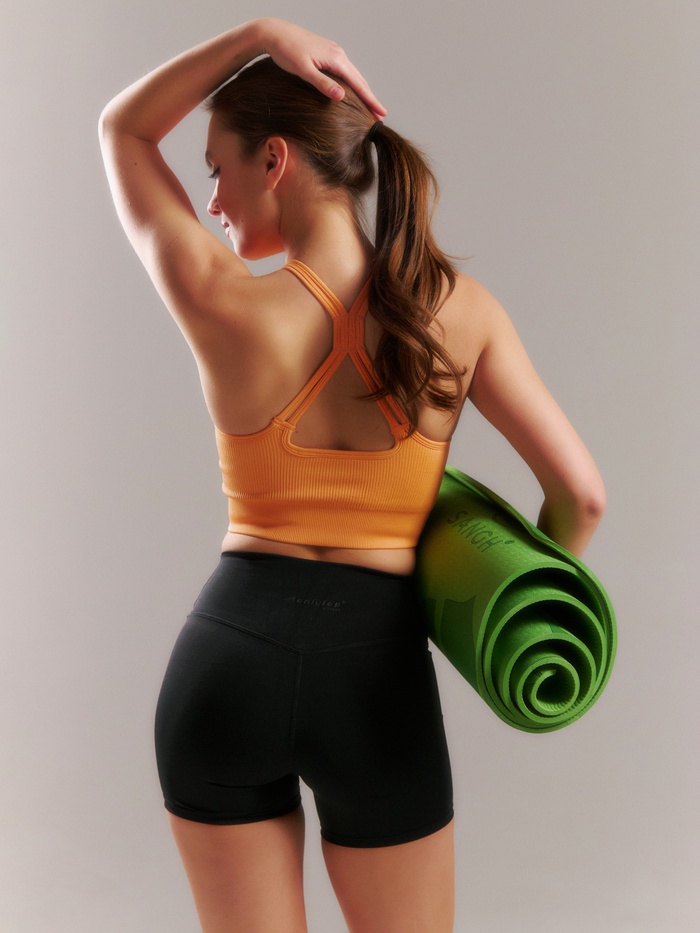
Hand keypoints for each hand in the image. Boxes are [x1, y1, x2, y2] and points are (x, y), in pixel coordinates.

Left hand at [257, 18, 386, 119]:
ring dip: (363, 90)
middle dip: (371, 98)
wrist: (274, 32)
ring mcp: (334, 52)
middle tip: (380, 115)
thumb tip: (341, 96)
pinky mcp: (327, 53)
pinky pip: (346, 71)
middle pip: (360, 80)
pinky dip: (353, 83)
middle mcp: (338, 54)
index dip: (370, 101)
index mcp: (336, 59)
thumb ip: (323, 84)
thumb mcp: (304, 70)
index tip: (381, 114)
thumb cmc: (286, 51)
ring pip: (354, 75)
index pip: (358, 84)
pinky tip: (352, 90)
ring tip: (370, 105)